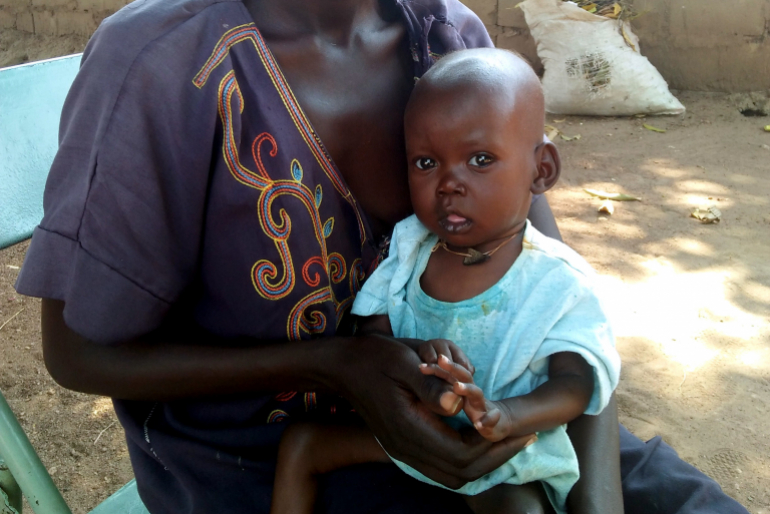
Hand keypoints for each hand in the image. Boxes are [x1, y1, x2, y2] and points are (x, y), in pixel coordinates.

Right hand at [329, 334, 535, 488]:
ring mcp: (403, 450)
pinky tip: (477, 437)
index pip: (462, 455)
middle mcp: (407, 448)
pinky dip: (465, 457)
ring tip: (504, 439)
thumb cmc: (374, 358)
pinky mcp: (404, 445)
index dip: (493, 446)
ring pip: (452, 474)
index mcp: (409, 428)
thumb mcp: (404, 361)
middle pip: (461, 473)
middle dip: (495, 457)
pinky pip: (441, 465)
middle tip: (521, 437)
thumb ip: (431, 385)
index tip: (516, 428)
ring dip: (481, 461)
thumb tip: (458, 404)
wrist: (341, 367)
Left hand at [427, 355, 534, 442]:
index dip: (435, 368)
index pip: (448, 373)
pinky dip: (488, 421)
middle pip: (464, 376)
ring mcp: (483, 406)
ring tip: (456, 386)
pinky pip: (492, 420)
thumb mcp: (457, 395)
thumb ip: (440, 386)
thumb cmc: (474, 406)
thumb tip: (420, 374)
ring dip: (467, 389)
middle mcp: (472, 393)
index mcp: (462, 386)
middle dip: (453, 367)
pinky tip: (479, 425)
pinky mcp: (494, 420)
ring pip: (477, 394)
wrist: (500, 421)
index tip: (420, 366)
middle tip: (441, 359)